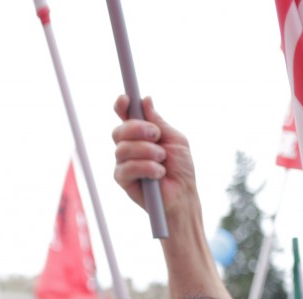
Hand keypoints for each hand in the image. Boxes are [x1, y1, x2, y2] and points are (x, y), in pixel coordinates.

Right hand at [112, 95, 199, 222]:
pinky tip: (158, 173)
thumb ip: (159, 122)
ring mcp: (123, 162)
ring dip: (147, 151)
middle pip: (119, 130)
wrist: (183, 195)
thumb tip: (146, 100)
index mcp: (141, 134)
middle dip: (137, 129)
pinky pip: (126, 167)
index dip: (122, 106)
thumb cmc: (181, 168)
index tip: (126, 99)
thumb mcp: (174, 139)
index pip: (125, 116)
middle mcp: (129, 146)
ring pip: (123, 148)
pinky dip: (146, 168)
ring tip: (162, 160)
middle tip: (156, 135)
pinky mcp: (122, 179)